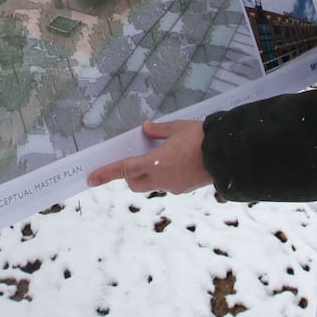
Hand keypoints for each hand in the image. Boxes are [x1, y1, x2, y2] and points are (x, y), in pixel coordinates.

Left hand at [86, 120, 212, 193]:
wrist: (226, 155)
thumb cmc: (201, 138)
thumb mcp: (177, 128)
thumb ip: (159, 130)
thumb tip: (146, 128)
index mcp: (155, 163)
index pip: (124, 170)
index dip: (106, 174)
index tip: (91, 179)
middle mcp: (161, 178)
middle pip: (134, 183)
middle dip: (128, 175)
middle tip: (132, 162)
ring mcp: (172, 186)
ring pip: (150, 185)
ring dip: (147, 175)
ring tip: (159, 158)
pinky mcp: (183, 189)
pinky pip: (166, 184)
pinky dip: (164, 176)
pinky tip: (176, 163)